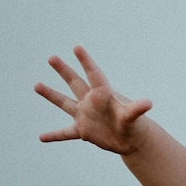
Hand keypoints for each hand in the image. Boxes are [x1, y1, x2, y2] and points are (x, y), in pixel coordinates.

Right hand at [35, 46, 152, 154]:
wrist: (131, 138)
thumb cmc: (133, 124)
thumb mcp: (132, 116)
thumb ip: (136, 109)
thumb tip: (148, 103)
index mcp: (103, 95)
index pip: (93, 75)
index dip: (86, 61)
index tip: (77, 47)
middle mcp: (91, 102)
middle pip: (75, 83)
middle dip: (64, 71)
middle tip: (52, 58)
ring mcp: (85, 115)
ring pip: (64, 103)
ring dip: (51, 95)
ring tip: (36, 85)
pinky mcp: (83, 131)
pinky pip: (65, 133)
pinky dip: (54, 135)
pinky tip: (41, 138)